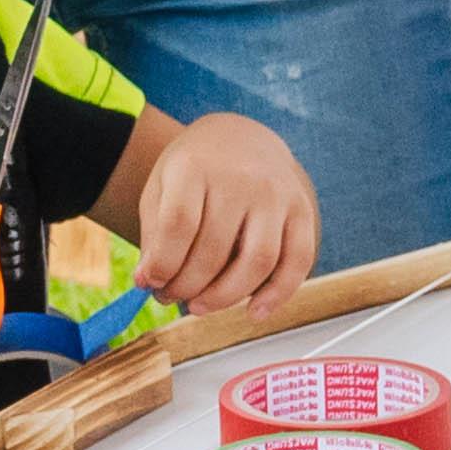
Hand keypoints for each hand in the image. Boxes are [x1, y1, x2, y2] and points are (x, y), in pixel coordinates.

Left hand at [122, 113, 319, 316]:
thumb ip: (155, 233)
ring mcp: (276, 194)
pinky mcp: (301, 210)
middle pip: (215, 250)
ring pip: (257, 261)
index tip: (150, 283)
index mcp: (196, 166)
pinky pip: (298, 260)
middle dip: (187, 286)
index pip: (179, 224)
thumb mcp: (162, 187)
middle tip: (171, 297)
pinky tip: (254, 312)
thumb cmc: (195, 170)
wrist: (241, 136)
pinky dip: (278, 294)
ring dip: (225, 296)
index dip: (162, 263)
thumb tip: (148, 282)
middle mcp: (241, 178)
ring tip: (199, 306)